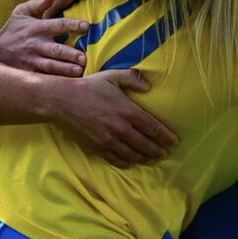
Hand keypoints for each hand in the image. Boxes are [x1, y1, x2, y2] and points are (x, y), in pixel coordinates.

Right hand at [0, 0, 88, 76]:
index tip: (86, 26)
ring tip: (79, 72)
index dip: (72, 25)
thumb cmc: (12, 30)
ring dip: (65, 70)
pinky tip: (67, 85)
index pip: (57, 25)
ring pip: (51, 66)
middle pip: (56, 50)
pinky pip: (44, 78)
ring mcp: (33, 60)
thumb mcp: (21, 12)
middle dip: (70, 54)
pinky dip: (55, 81)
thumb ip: (38, 3)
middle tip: (84, 58)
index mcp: (37, 28)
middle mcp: (36, 44)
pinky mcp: (30, 73)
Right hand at [53, 69, 179, 167]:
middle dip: (158, 150)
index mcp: (127, 110)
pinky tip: (132, 162)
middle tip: (166, 153)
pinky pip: (116, 159)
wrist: (62, 101)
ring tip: (153, 159)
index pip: (152, 127)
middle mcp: (120, 127)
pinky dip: (127, 162)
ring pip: (133, 154)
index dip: (166, 136)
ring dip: (146, 158)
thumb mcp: (112, 76)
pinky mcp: (97, 147)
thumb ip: (133, 79)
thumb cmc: (88, 87)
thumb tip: (149, 87)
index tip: (175, 141)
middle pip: (146, 144)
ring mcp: (109, 140)